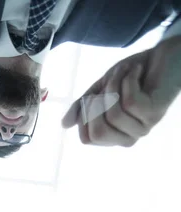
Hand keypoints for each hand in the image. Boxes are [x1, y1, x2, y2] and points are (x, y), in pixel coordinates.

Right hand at [62, 35, 180, 146]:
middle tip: (105, 85)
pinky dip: (127, 80)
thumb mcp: (100, 89)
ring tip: (123, 72)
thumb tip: (64, 125)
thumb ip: (82, 107)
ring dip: (114, 85)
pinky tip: (134, 71)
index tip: (92, 95)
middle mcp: (128, 137)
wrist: (164, 56)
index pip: (87, 138)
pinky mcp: (154, 113)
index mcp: (113, 136)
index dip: (83, 114)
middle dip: (95, 104)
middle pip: (98, 134)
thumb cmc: (131, 75)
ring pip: (113, 115)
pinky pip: (129, 101)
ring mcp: (142, 127)